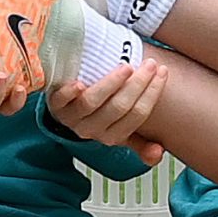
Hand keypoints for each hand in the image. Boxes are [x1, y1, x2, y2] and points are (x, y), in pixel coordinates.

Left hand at [46, 60, 168, 164]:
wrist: (65, 109)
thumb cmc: (98, 114)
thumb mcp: (119, 129)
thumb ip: (140, 142)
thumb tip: (158, 153)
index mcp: (111, 135)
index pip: (136, 115)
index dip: (152, 93)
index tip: (162, 72)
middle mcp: (91, 129)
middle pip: (118, 107)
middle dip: (138, 84)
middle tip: (150, 64)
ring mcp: (72, 117)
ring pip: (92, 102)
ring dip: (111, 84)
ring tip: (126, 66)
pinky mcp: (55, 104)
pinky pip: (61, 100)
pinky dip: (70, 92)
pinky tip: (80, 82)